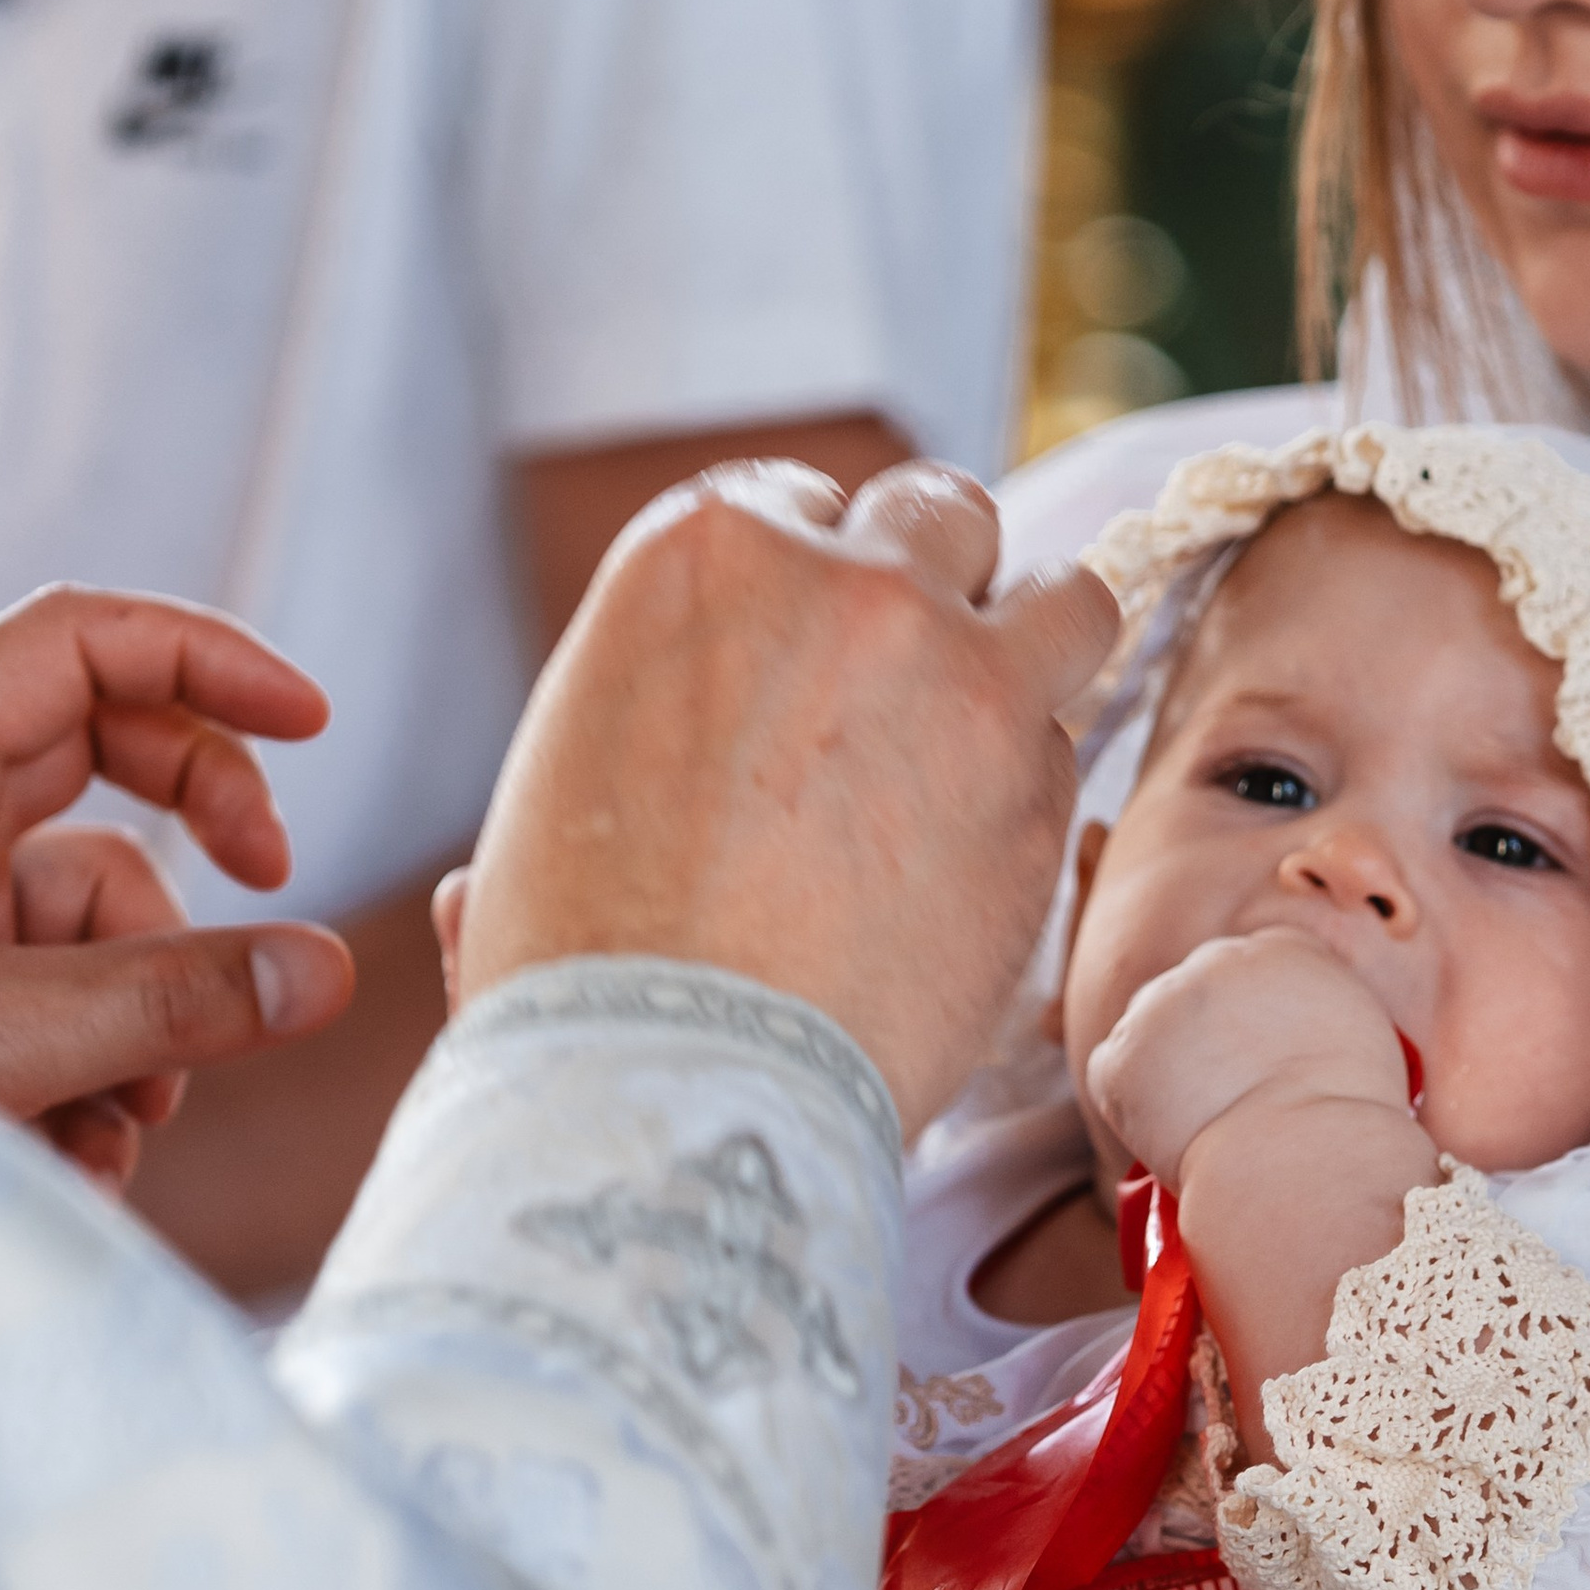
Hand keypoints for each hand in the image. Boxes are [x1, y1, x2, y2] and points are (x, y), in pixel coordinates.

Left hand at [0, 587, 354, 1188]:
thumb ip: (172, 1001)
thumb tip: (327, 972)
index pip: (80, 644)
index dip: (204, 659)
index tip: (312, 722)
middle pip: (107, 761)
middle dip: (205, 837)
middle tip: (277, 888)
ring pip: (92, 914)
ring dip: (144, 1020)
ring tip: (124, 1129)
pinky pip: (54, 1000)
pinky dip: (93, 1074)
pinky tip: (79, 1162)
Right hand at [450, 460, 1116, 1137]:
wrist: (677, 1084)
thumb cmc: (577, 966)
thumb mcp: (544, 799)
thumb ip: (610, 755)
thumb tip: (525, 858)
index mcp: (706, 552)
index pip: (804, 505)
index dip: (815, 578)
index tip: (811, 648)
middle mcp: (847, 581)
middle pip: (943, 516)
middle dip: (938, 584)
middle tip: (915, 680)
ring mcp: (963, 674)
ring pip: (1064, 602)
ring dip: (1033, 656)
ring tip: (991, 738)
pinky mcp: (1037, 788)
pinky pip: (1065, 751)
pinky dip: (1033, 792)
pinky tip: (976, 861)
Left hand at [1085, 926, 1412, 1192]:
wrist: (1305, 1159)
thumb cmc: (1351, 1121)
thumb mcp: (1365, 1039)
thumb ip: (1322, 1016)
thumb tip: (1297, 1040)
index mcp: (1285, 951)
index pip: (1256, 962)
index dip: (1254, 1011)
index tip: (1260, 1053)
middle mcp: (1218, 960)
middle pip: (1199, 991)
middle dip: (1206, 1037)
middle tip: (1230, 1097)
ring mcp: (1162, 1004)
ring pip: (1151, 1030)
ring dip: (1168, 1070)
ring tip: (1209, 1125)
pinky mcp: (1121, 1056)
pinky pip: (1115, 1075)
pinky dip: (1133, 1109)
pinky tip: (1171, 1136)